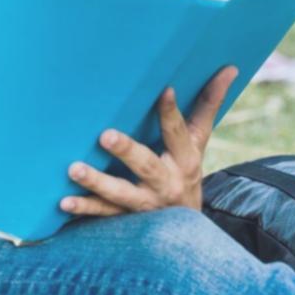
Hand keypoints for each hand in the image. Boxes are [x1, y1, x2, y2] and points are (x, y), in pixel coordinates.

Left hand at [62, 65, 237, 217]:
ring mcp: (145, 204)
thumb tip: (231, 67)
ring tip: (74, 168)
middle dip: (126, 151)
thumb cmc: (186, 168)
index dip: (171, 112)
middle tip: (105, 135)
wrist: (186, 227)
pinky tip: (63, 201)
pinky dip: (83, 208)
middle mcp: (165, 182)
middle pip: (146, 165)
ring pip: (120, 194)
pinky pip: (103, 215)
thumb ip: (209, 105)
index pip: (177, 132)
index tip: (164, 90)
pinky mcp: (126, 219)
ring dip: (97, 182)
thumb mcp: (199, 140)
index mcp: (184, 159)